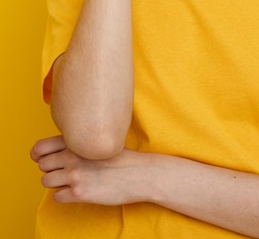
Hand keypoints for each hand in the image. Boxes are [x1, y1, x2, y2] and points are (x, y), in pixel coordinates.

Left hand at [30, 135, 146, 204]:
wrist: (139, 173)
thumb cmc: (121, 157)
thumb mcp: (99, 141)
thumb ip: (79, 142)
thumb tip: (58, 150)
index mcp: (77, 140)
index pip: (41, 147)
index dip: (38, 154)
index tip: (42, 158)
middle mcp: (73, 156)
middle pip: (42, 165)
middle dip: (50, 169)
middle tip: (62, 171)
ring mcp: (75, 174)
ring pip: (46, 181)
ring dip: (55, 183)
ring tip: (69, 181)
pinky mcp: (79, 193)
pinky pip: (57, 196)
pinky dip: (63, 195)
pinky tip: (76, 191)